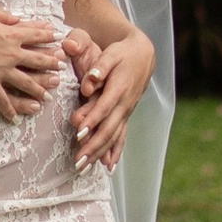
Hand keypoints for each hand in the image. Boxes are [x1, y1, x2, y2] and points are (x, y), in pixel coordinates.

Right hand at [0, 0, 64, 121]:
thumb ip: (3, 14)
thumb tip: (17, 16)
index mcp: (10, 33)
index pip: (35, 35)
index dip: (48, 37)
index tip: (58, 39)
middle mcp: (11, 52)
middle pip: (37, 60)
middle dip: (51, 64)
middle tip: (61, 69)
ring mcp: (1, 69)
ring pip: (26, 83)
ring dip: (39, 89)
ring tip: (48, 96)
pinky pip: (1, 99)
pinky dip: (9, 109)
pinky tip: (16, 118)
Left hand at [71, 24, 155, 168]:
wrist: (143, 55)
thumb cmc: (122, 53)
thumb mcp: (111, 54)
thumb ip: (100, 67)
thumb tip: (89, 82)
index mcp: (119, 88)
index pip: (104, 108)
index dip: (92, 121)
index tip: (78, 133)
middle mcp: (124, 104)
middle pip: (108, 129)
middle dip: (93, 146)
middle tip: (78, 161)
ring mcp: (126, 112)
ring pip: (113, 137)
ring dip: (99, 153)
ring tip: (84, 168)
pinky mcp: (126, 115)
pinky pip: (121, 136)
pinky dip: (115, 151)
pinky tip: (108, 167)